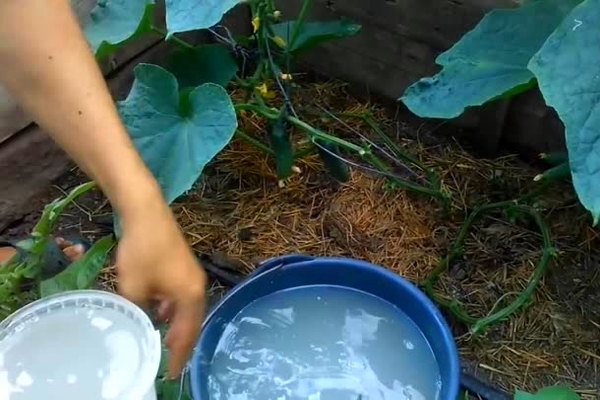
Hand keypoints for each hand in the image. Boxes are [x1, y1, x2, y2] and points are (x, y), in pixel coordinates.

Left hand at [116, 202, 206, 378]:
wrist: (147, 212)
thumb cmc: (142, 251)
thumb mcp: (133, 288)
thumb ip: (138, 311)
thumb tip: (139, 323)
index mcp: (190, 296)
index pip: (187, 334)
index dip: (178, 356)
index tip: (170, 374)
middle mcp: (198, 287)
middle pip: (192, 323)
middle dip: (181, 344)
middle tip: (169, 363)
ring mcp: (193, 276)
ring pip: (188, 310)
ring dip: (177, 326)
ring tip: (165, 343)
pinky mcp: (185, 267)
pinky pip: (183, 297)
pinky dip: (174, 310)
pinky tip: (160, 313)